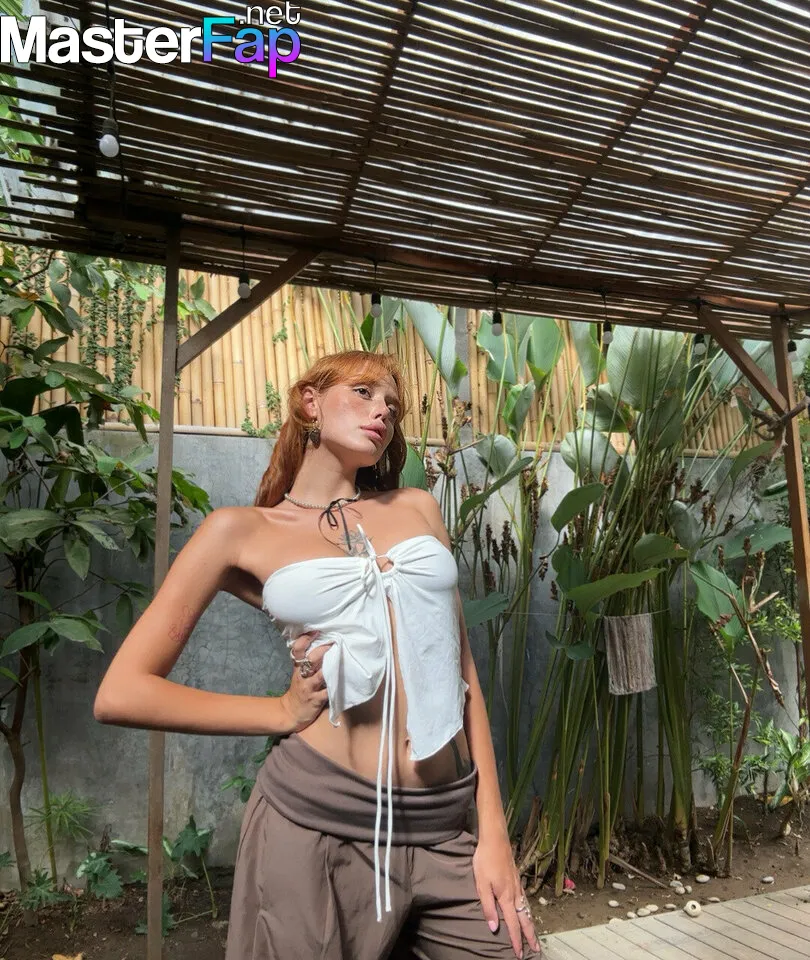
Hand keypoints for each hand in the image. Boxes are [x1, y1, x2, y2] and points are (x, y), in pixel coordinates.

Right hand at [279, 631, 332, 732]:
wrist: (291, 712)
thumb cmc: (299, 689)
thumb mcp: (298, 674)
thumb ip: (307, 660)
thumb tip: (322, 642)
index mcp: (298, 668)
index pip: (297, 650)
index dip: (305, 640)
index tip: (315, 631)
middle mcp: (302, 676)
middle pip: (310, 660)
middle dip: (322, 651)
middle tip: (334, 642)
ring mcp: (309, 688)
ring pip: (319, 675)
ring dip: (330, 667)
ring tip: (340, 658)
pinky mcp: (316, 700)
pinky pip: (326, 692)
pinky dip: (334, 686)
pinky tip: (343, 681)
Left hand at [473, 834, 539, 957]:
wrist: (495, 839)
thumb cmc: (485, 860)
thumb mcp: (481, 884)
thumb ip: (488, 907)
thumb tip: (494, 927)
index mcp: (506, 897)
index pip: (513, 924)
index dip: (516, 940)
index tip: (520, 954)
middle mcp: (515, 893)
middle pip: (525, 918)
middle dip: (530, 935)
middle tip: (536, 949)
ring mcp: (517, 885)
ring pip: (527, 909)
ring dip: (531, 923)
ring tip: (534, 934)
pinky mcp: (516, 878)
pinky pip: (525, 899)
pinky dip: (528, 910)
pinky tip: (526, 910)